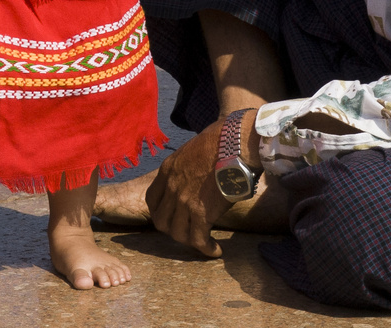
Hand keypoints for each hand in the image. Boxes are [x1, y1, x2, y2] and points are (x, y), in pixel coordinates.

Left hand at [144, 120, 233, 257]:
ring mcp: (185, 201)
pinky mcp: (203, 213)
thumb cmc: (224, 139)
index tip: (171, 216)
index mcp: (168, 169)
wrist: (237, 142)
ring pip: (178, 233)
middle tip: (187, 230)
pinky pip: (199, 239)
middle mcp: (172, 187)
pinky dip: (206, 248)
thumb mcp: (195, 148)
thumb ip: (190, 164)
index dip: (160, 212)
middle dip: (172, 229)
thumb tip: (201, 171)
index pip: (152, 199)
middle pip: (161, 221)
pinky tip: (215, 250)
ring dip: (190, 240)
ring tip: (203, 242)